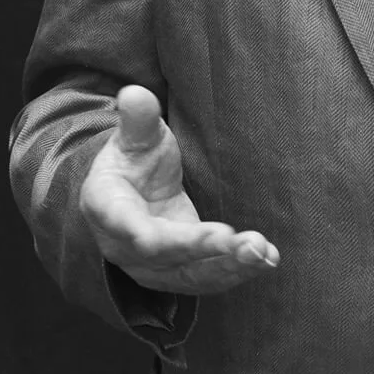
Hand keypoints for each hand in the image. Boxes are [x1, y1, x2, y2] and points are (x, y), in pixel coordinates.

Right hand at [78, 84, 280, 293]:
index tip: (207, 234)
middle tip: (249, 244)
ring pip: (190, 276)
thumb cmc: (132, 160)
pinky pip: (206, 279)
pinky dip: (237, 272)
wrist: (130, 191)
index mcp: (107, 207)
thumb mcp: (133, 136)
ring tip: (263, 253)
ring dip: (230, 268)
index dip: (163, 238)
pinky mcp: (179, 272)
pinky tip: (266, 259)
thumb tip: (135, 94)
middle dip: (209, 253)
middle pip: (167, 257)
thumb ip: (136, 119)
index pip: (131, 228)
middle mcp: (125, 246)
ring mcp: (152, 265)